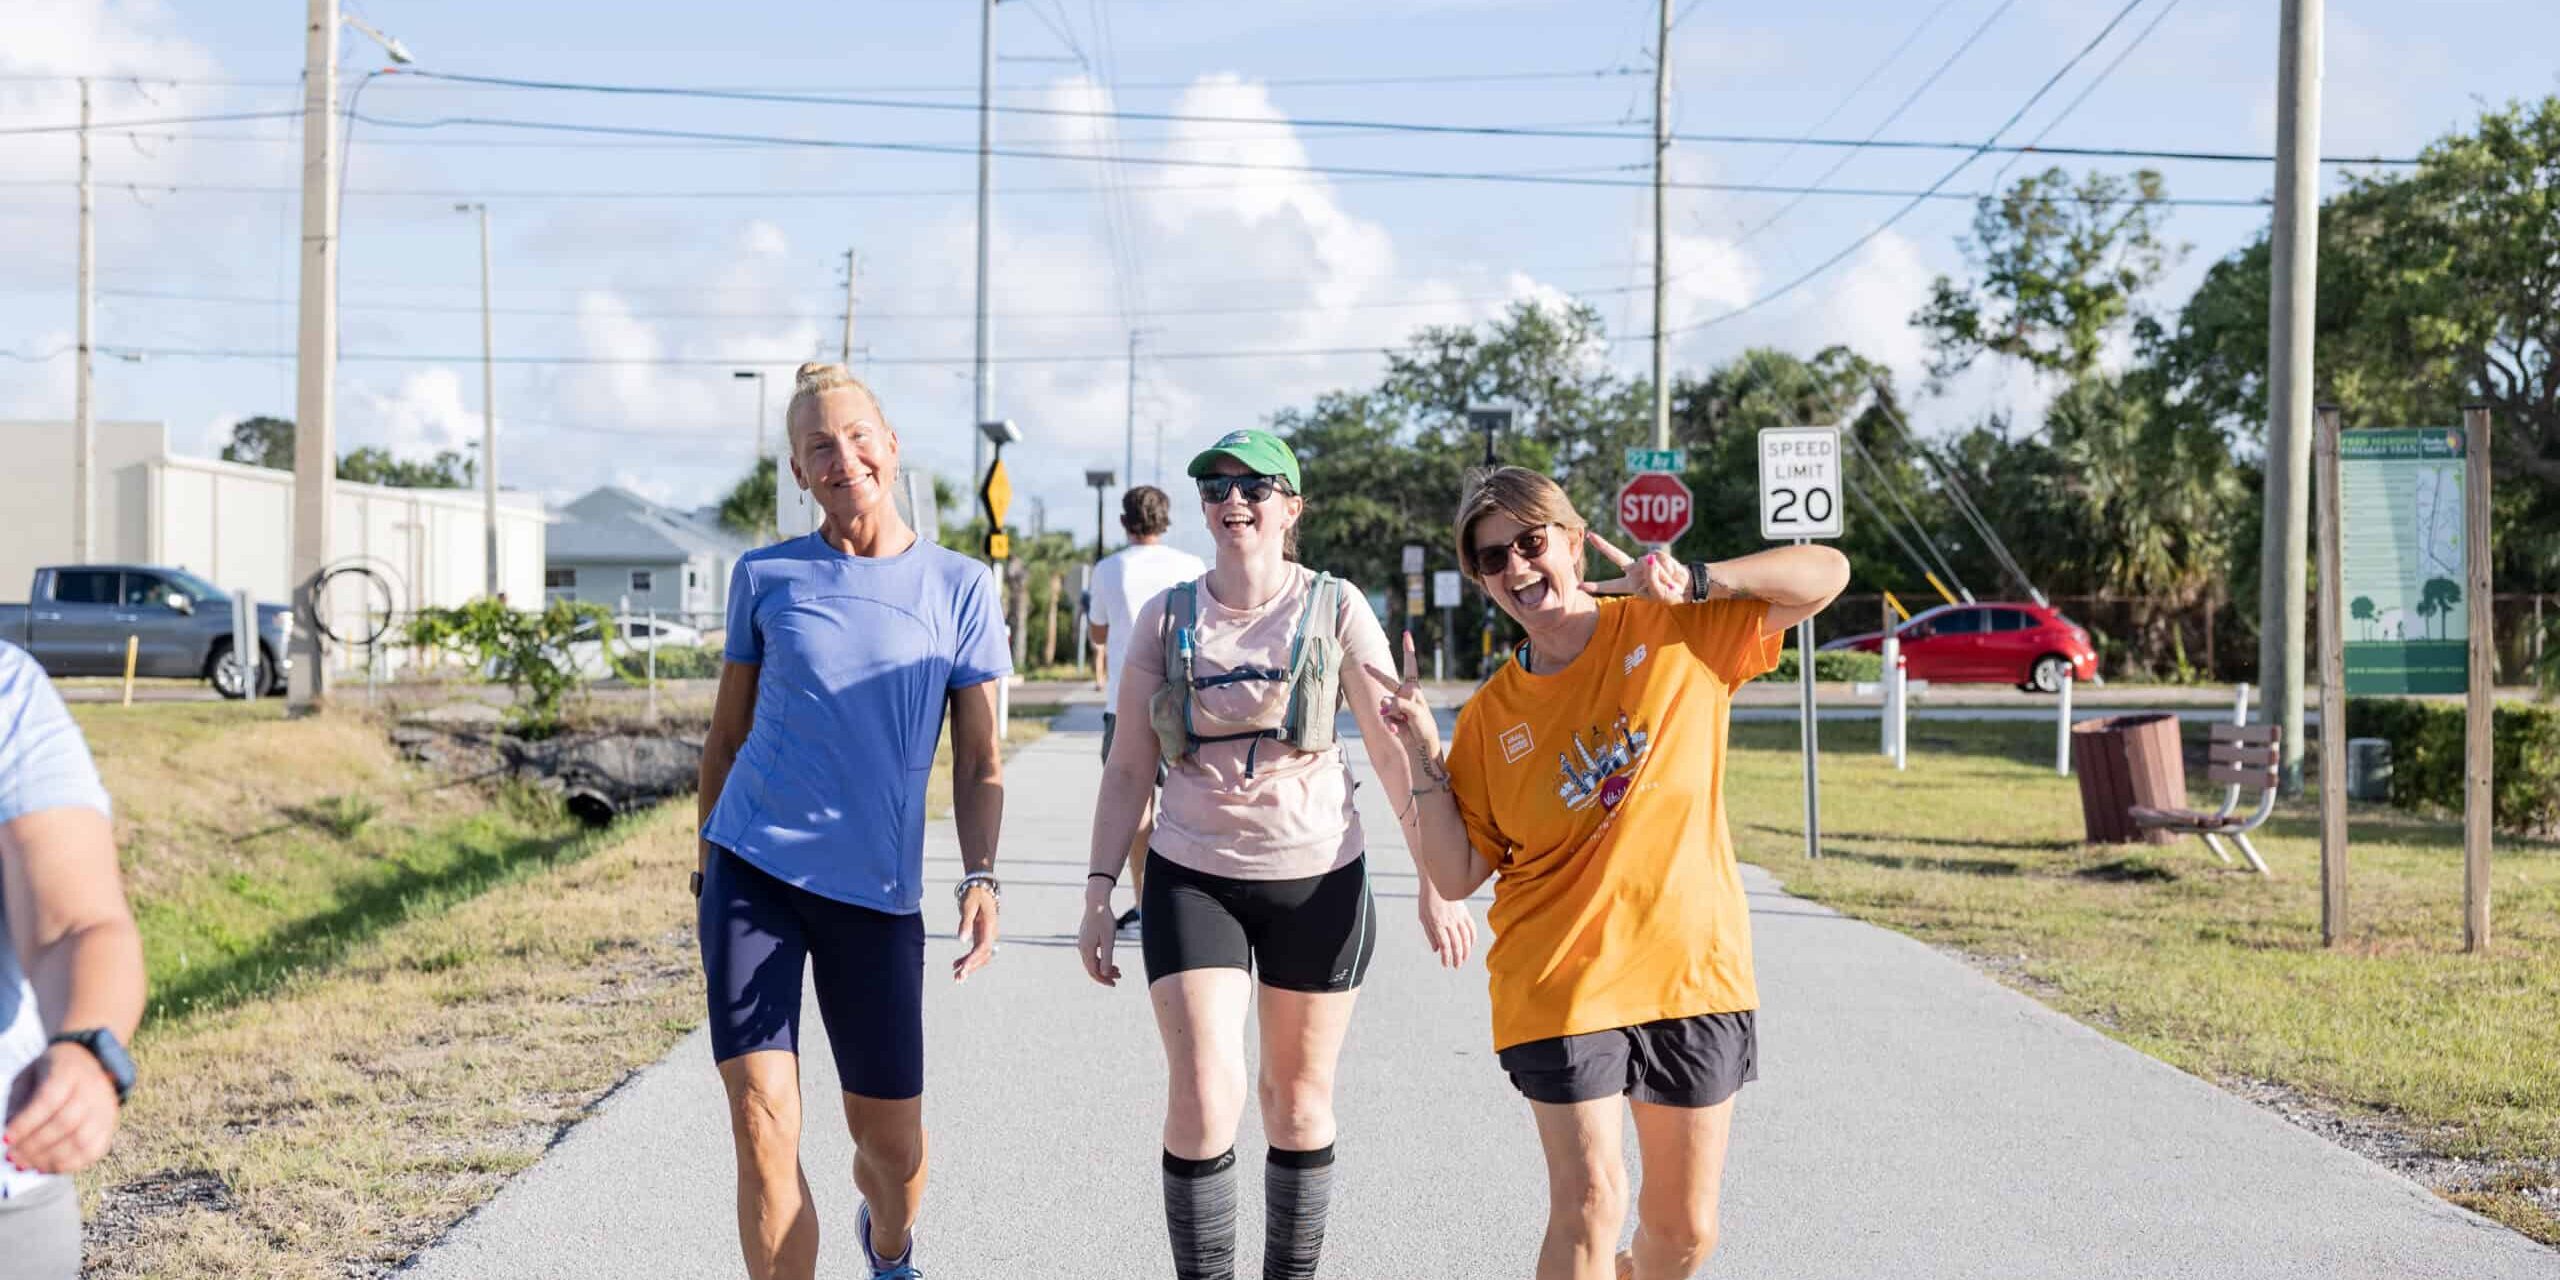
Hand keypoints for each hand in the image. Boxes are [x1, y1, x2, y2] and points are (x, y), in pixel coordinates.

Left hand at [4, 1042, 119, 1175]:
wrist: (90, 1063)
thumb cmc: (51, 1073)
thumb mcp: (28, 1077)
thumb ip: (18, 1103)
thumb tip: (11, 1134)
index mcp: (69, 1069)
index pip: (50, 1099)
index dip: (26, 1123)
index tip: (6, 1140)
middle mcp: (93, 1088)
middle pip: (66, 1122)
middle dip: (34, 1145)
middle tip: (12, 1157)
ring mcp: (105, 1109)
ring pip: (82, 1141)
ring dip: (50, 1158)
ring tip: (26, 1164)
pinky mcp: (110, 1126)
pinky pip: (94, 1152)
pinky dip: (69, 1165)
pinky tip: (46, 1167)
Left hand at [952, 884, 998, 982]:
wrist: (981, 886)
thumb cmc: (974, 894)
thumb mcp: (968, 906)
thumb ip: (965, 923)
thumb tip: (961, 940)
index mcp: (989, 926)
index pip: (982, 948)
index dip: (972, 959)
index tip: (962, 969)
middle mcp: (991, 933)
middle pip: (983, 956)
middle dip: (971, 968)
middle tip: (958, 978)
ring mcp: (988, 934)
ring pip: (981, 956)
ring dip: (970, 966)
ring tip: (956, 975)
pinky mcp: (982, 935)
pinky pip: (977, 951)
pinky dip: (968, 959)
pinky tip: (956, 964)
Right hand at [1076, 892, 1121, 986]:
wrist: (1097, 903)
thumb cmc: (1104, 920)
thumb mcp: (1108, 940)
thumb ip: (1107, 957)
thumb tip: (1104, 974)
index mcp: (1087, 950)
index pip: (1093, 971)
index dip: (1103, 980)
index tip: (1114, 984)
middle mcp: (1082, 948)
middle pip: (1092, 967)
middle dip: (1105, 974)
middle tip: (1119, 977)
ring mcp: (1083, 943)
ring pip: (1092, 960)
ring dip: (1104, 966)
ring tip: (1117, 969)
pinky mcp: (1086, 938)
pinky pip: (1092, 953)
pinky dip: (1101, 958)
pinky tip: (1109, 957)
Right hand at [1363, 630, 1441, 763]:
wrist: (1423, 746)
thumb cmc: (1425, 727)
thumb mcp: (1416, 713)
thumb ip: (1399, 705)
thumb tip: (1382, 705)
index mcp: (1414, 689)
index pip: (1410, 666)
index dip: (1408, 650)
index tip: (1406, 634)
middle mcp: (1404, 695)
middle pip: (1387, 681)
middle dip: (1376, 674)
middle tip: (1364, 665)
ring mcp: (1396, 707)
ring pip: (1385, 706)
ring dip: (1392, 715)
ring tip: (1403, 723)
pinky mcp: (1390, 718)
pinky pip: (1384, 718)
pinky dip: (1390, 724)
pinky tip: (1397, 730)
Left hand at [1417, 890, 1476, 968]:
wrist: (1437, 881)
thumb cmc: (1427, 899)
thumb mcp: (1423, 917)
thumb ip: (1430, 934)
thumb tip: (1437, 950)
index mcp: (1438, 923)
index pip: (1445, 945)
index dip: (1447, 957)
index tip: (1446, 964)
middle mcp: (1450, 921)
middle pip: (1457, 944)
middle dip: (1458, 958)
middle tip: (1457, 966)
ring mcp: (1459, 917)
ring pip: (1466, 938)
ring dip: (1466, 951)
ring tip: (1464, 959)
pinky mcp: (1465, 912)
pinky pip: (1471, 928)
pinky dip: (1472, 938)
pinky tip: (1470, 945)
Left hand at [1580, 531, 1690, 604]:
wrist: (1685, 586)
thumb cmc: (1670, 594)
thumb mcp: (1659, 593)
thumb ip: (1651, 577)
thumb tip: (1649, 558)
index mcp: (1630, 585)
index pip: (1610, 586)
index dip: (1596, 587)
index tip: (1579, 586)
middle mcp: (1633, 571)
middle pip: (1616, 556)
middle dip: (1603, 546)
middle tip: (1590, 535)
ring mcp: (1644, 561)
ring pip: (1646, 563)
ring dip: (1660, 574)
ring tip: (1667, 581)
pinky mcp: (1655, 554)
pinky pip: (1658, 558)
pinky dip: (1666, 567)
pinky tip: (1671, 572)